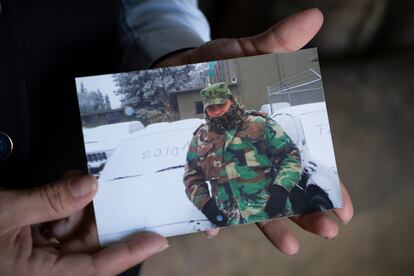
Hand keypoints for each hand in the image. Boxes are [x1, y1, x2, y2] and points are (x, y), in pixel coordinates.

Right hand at [0, 174, 167, 274]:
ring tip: (74, 182)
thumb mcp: (6, 213)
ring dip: (77, 206)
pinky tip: (63, 188)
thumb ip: (51, 200)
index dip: (129, 252)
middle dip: (96, 215)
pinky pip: (57, 225)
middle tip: (103, 188)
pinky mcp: (27, 244)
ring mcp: (34, 257)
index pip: (96, 267)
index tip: (157, 239)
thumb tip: (90, 186)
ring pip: (73, 232)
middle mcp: (41, 271)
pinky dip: (62, 206)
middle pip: (87, 245)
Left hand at [156, 7, 353, 251]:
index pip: (304, 164)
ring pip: (251, 202)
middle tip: (327, 229)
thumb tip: (313, 17)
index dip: (325, 184)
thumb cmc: (214, 67)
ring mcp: (225, 168)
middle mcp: (252, 157)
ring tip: (289, 245)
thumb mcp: (245, 55)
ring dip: (269, 223)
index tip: (343, 206)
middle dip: (306, 211)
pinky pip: (206, 199)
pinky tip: (217, 226)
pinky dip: (213, 214)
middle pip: (284, 190)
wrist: (172, 76)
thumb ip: (276, 44)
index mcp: (270, 134)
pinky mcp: (197, 172)